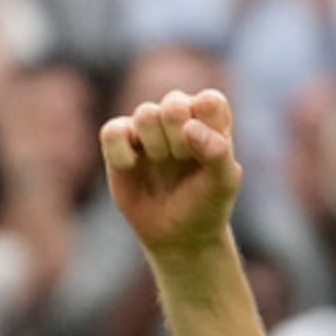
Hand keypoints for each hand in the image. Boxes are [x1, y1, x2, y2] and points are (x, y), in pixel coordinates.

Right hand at [101, 91, 243, 259]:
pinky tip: (131, 165)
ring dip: (155, 144)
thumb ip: (217, 151)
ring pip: (145, 113)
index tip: (210, 153)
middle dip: (179, 138)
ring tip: (162, 163)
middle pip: (174, 104)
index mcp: (211, 120)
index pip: (209, 101)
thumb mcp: (224, 182)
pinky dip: (122, 150)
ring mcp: (148, 129)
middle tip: (183, 160)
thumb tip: (189, 127)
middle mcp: (179, 118)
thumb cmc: (207, 203)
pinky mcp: (120, 143)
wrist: (178, 234)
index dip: (207, 127)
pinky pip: (112, 131)